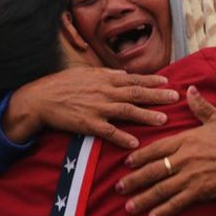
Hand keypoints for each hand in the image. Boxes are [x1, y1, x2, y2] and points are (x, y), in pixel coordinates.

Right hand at [4, 68, 178, 147]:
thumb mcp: (85, 73)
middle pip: (136, 93)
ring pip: (127, 111)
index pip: (134, 79)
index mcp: (105, 79)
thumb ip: (106, 74)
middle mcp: (105, 92)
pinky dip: (122, 137)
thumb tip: (123, 74)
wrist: (40, 98)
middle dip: (157, 95)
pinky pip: (109, 131)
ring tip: (163, 120)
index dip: (152, 80)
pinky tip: (135, 142)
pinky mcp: (89, 123)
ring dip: (146, 116)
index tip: (168, 80)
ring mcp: (98, 108)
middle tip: (175, 98)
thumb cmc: (61, 84)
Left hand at [117, 86, 215, 215]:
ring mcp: (191, 177)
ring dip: (144, 198)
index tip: (128, 162)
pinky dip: (164, 210)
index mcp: (186, 140)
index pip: (157, 149)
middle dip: (134, 180)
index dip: (140, 156)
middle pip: (154, 170)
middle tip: (119, 187)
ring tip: (129, 206)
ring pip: (162, 189)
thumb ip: (201, 106)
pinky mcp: (200, 192)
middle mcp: (185, 159)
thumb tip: (190, 89)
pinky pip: (178, 202)